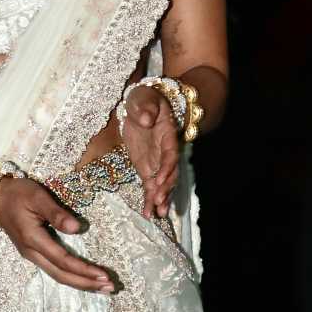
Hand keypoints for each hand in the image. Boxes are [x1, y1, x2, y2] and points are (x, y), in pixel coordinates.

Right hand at [0, 176, 115, 293]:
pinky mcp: (33, 253)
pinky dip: (71, 276)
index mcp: (33, 240)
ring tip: (102, 288)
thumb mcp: (37, 197)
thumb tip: (76, 228)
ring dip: (80, 283)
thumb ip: (56, 213)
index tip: (104, 275)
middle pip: (62, 276)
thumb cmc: (17, 194)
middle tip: (110, 288)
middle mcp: (32, 253)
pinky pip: (55, 270)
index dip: (84, 270)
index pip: (63, 261)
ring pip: (58, 276)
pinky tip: (84, 278)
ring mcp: (31, 255)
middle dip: (86, 284)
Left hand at [120, 85, 180, 218]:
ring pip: (162, 183)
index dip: (167, 166)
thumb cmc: (143, 99)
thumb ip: (146, 107)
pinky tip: (148, 214)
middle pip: (170, 173)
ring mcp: (157, 162)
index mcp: (167, 135)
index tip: (161, 178)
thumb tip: (145, 119)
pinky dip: (149, 200)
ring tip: (156, 214)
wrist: (141, 105)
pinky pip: (150, 186)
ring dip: (160, 199)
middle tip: (159, 202)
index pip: (170, 153)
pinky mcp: (147, 169)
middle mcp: (165, 152)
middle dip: (166, 188)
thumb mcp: (143, 97)